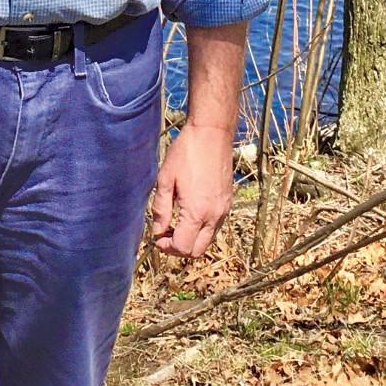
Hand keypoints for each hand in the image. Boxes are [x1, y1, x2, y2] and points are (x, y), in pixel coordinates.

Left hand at [150, 122, 233, 258]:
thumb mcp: (165, 179)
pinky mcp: (228, 202)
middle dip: (179, 248)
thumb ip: (161, 209)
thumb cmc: (186, 152)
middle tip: (165, 235)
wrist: (212, 133)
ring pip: (208, 241)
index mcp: (197, 212)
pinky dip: (202, 229)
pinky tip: (189, 213)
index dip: (167, 247)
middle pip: (197, 251)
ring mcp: (224, 210)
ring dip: (191, 239)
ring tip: (176, 224)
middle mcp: (214, 215)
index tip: (157, 237)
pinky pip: (215, 227)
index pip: (183, 247)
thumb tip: (157, 231)